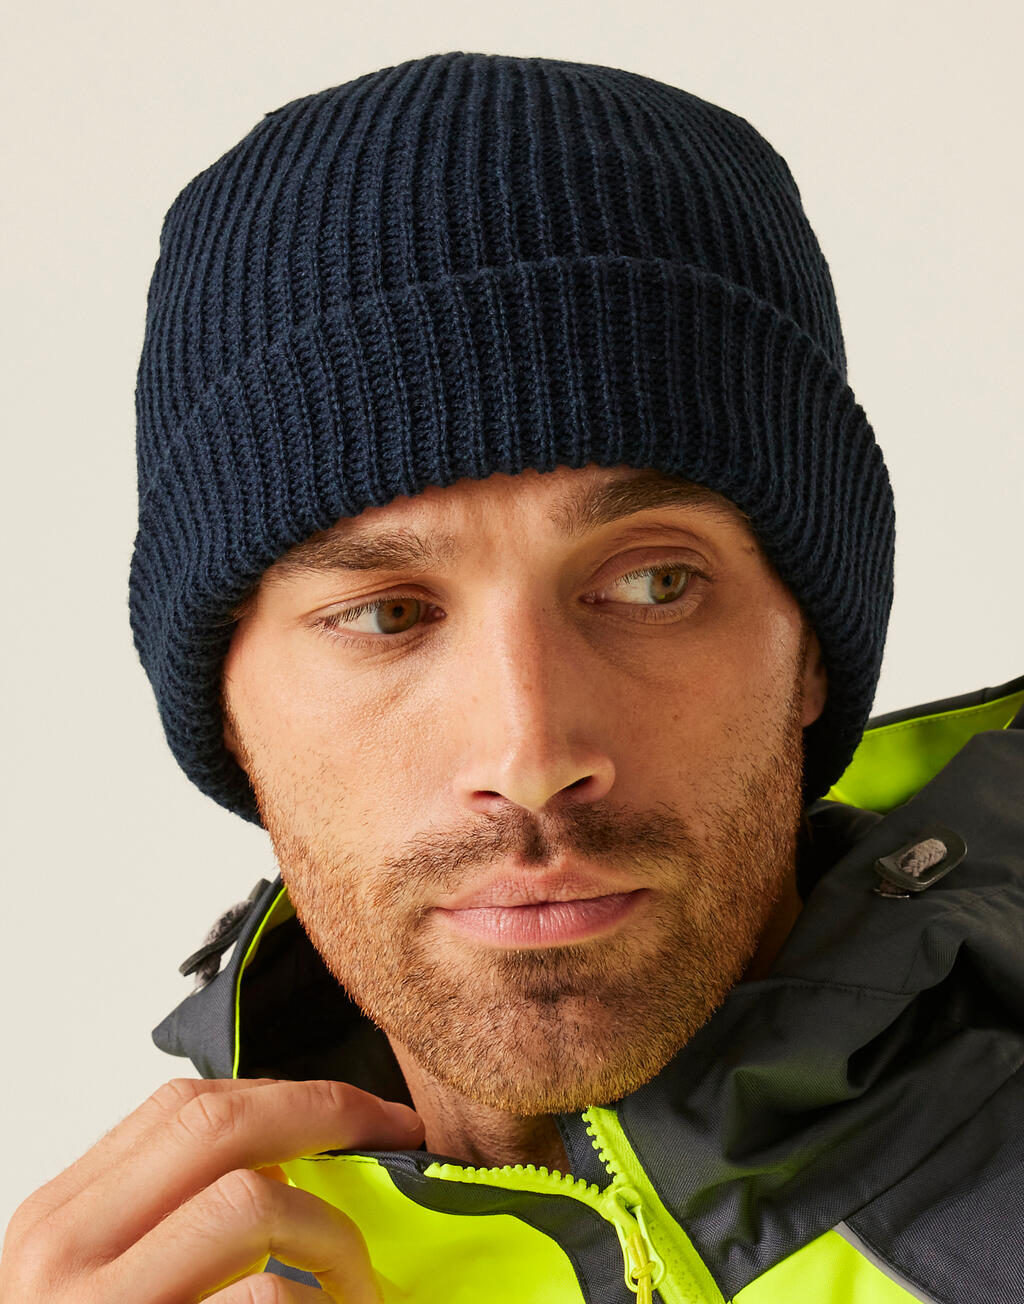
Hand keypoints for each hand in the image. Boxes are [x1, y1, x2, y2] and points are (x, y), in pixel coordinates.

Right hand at [0, 1077, 423, 1300]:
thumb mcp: (106, 1283)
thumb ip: (167, 1218)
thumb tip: (290, 1161)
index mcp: (58, 1221)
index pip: (182, 1107)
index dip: (286, 1094)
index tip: (357, 1110)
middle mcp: (63, 1254)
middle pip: (217, 1126)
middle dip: (327, 1114)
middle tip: (394, 1134)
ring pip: (253, 1203)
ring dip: (334, 1234)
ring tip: (357, 1283)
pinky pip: (269, 1302)